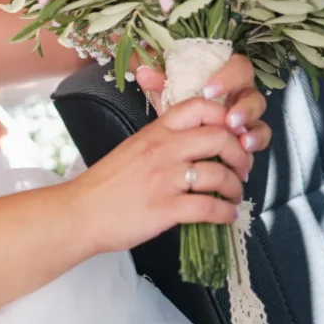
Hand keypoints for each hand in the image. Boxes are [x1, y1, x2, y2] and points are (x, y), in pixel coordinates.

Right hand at [73, 95, 248, 254]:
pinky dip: (225, 213)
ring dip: (235, 188)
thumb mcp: (133, 149)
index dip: (225, 116)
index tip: (232, 133)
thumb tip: (193, 144)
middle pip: (220, 138)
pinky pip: (209, 208)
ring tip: (233, 196)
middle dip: (240, 155)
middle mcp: (163, 150)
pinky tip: (226, 216)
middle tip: (242, 168)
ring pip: (220, 175)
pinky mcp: (166, 208)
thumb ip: (161, 141)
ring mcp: (165, 179)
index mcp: (155, 132)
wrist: (81, 211)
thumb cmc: (105, 183)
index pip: (199, 107)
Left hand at [135, 53, 270, 156]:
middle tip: (230, 121)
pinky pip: (260, 135)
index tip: (209, 91)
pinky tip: (245, 149)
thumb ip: (158, 81)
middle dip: (244, 107)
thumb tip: (144, 73)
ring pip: (260, 116)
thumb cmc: (178, 103)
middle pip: (253, 93)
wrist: (178, 130)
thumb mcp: (167, 92)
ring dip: (253, 128)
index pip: (237, 66)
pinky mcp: (248, 133)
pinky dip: (256, 142)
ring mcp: (247, 113)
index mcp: (225, 76)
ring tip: (241, 141)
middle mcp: (240, 93)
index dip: (228, 76)